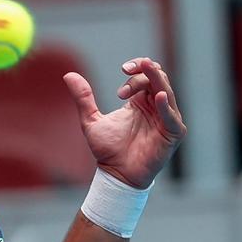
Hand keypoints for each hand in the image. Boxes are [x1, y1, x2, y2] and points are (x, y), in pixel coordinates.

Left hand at [63, 57, 187, 188]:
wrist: (116, 174)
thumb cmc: (107, 149)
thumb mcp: (91, 120)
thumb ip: (83, 97)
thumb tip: (68, 75)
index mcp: (140, 101)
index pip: (146, 75)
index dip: (137, 67)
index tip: (122, 68)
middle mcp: (156, 107)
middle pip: (158, 78)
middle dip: (144, 71)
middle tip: (126, 71)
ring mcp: (167, 119)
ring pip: (167, 91)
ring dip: (156, 78)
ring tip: (146, 67)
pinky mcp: (173, 133)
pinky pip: (172, 116)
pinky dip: (166, 105)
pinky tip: (159, 96)